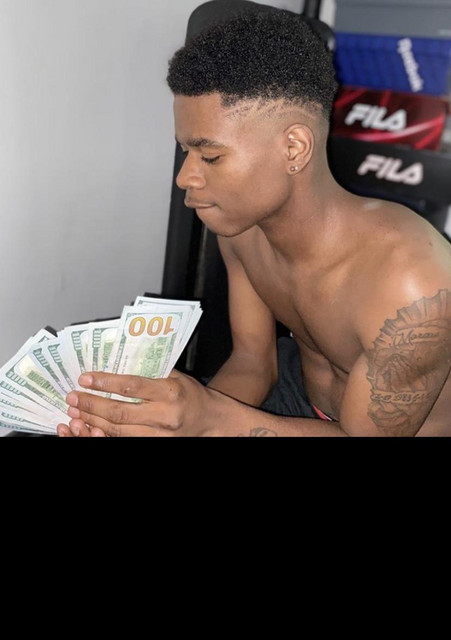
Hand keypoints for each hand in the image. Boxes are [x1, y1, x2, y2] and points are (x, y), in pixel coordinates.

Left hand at [56, 370, 212, 436]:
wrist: (211, 421)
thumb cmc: (192, 395)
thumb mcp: (176, 377)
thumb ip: (151, 370)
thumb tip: (118, 360)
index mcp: (170, 392)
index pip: (132, 386)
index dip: (106, 382)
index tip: (86, 378)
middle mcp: (164, 415)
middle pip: (120, 411)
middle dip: (92, 404)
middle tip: (73, 397)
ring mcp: (159, 434)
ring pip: (118, 430)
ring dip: (93, 420)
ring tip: (75, 412)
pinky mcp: (155, 444)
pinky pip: (125, 440)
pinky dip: (105, 433)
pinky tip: (91, 425)